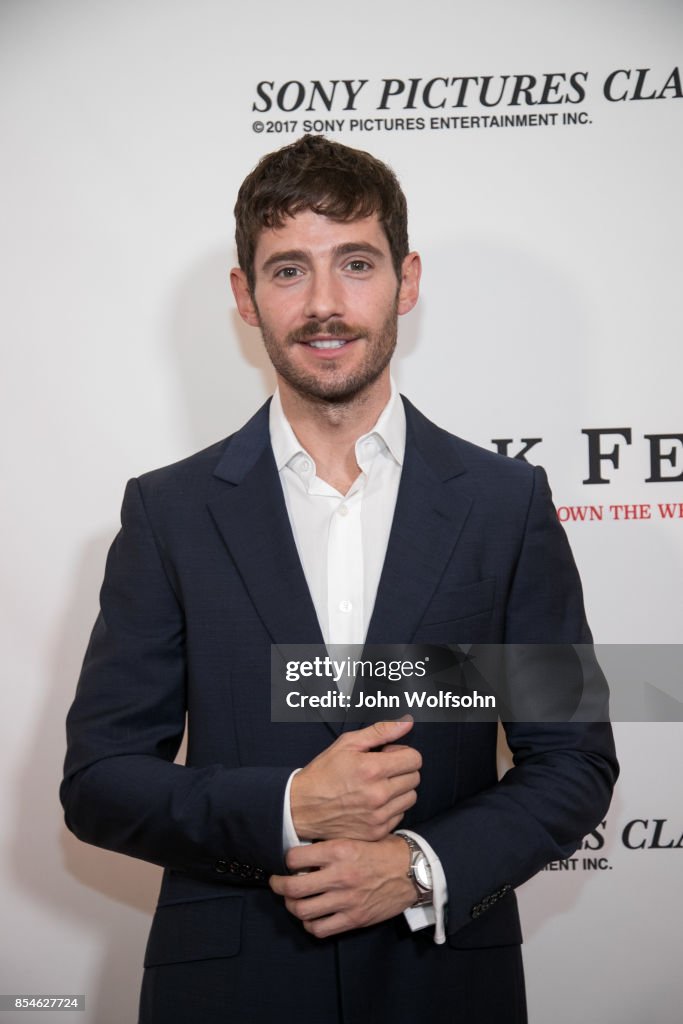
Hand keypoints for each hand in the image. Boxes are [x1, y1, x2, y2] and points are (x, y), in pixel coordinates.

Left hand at [270, 834, 414, 937]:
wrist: (412, 871)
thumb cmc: (384, 851)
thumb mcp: (357, 837)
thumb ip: (331, 845)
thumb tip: (304, 850)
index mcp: (339, 850)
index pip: (295, 857)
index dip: (286, 860)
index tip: (286, 862)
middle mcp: (340, 875)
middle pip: (293, 888)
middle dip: (278, 886)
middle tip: (277, 883)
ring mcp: (346, 900)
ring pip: (302, 910)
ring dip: (292, 906)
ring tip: (293, 900)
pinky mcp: (354, 918)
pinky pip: (320, 929)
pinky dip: (310, 924)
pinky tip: (311, 916)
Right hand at [290, 719, 420, 840]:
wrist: (302, 807)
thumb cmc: (323, 773)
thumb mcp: (347, 744)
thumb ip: (381, 731)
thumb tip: (407, 723)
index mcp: (372, 769)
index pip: (414, 759)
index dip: (403, 753)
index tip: (389, 754)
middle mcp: (379, 795)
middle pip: (415, 778)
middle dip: (402, 770)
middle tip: (382, 769)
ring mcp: (378, 816)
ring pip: (410, 798)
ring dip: (399, 790)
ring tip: (378, 786)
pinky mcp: (376, 832)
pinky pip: (400, 815)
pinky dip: (391, 808)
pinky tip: (373, 802)